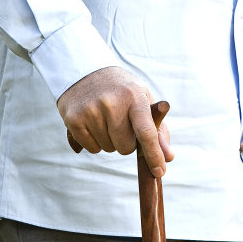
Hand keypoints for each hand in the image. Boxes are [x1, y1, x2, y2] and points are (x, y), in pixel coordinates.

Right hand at [57, 66, 173, 179]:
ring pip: (108, 149)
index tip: (160, 171)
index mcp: (134, 97)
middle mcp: (112, 103)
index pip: (146, 132)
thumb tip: (169, 157)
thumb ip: (158, 130)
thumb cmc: (121, 89)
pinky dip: (94, 142)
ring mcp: (91, 110)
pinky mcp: (73, 119)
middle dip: (126, 143)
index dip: (154, 155)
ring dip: (109, 141)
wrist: (85, 70)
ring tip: (105, 119)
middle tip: (121, 124)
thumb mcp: (143, 100)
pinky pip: (91, 148)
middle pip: (125, 147)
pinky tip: (93, 123)